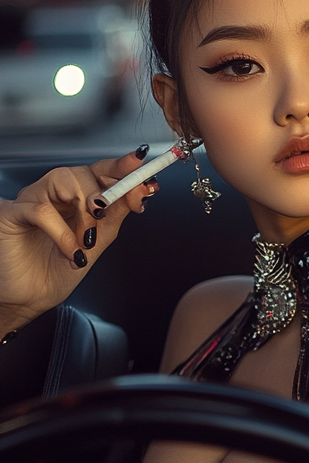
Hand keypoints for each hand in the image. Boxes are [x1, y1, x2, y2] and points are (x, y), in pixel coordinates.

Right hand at [0, 147, 158, 334]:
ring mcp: (31, 198)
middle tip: (104, 215)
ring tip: (87, 240)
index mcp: (77, 195)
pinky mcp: (11, 212)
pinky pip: (41, 210)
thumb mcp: (100, 239)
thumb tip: (142, 189)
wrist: (30, 298)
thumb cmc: (60, 268)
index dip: (121, 166)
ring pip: (63, 180)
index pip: (101, 170)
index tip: (140, 164)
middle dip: (102, 193)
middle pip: (84, 171)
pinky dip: (62, 233)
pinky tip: (71, 252)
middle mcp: (54, 192)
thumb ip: (119, 211)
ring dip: (83, 213)